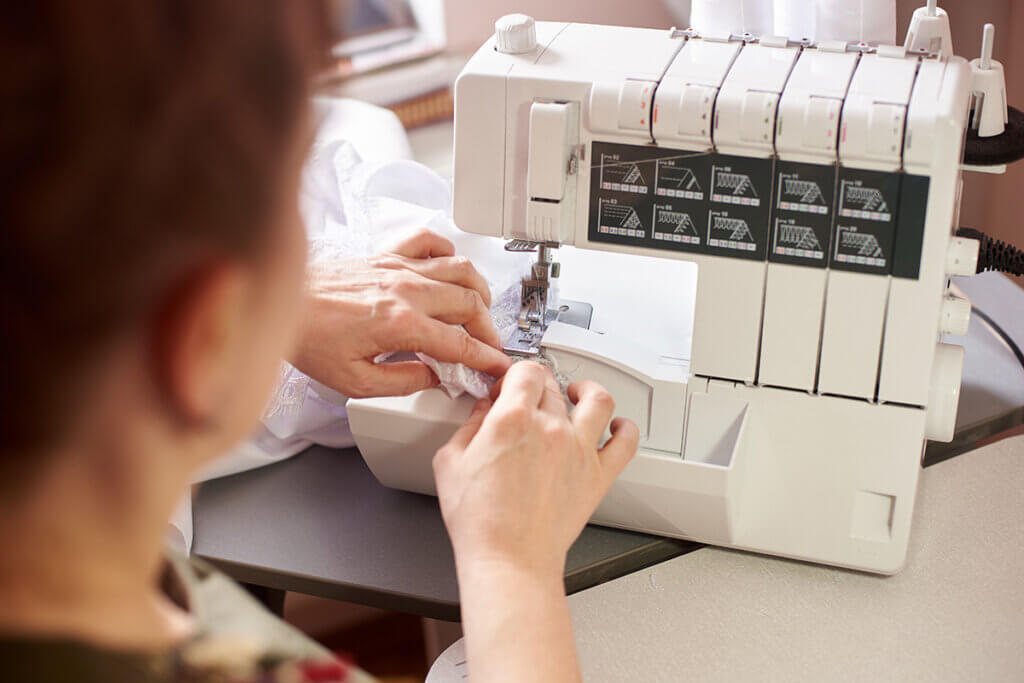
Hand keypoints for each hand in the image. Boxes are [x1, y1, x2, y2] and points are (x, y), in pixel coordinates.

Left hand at [291, 229, 511, 397]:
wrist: (282, 304)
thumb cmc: (309, 339)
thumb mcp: (355, 381)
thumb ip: (402, 382)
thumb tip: (432, 378)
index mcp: (400, 324)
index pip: (460, 343)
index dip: (486, 358)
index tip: (498, 365)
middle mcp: (405, 289)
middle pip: (470, 304)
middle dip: (488, 328)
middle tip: (489, 345)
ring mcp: (397, 267)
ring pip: (460, 269)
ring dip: (479, 291)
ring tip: (480, 310)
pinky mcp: (386, 254)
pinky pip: (429, 241)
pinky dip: (448, 251)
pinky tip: (448, 268)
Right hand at [433, 361, 639, 576]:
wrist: (509, 559)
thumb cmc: (480, 521)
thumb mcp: (451, 463)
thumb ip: (469, 427)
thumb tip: (482, 411)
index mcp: (512, 420)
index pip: (526, 371)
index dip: (516, 375)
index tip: (509, 388)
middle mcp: (550, 428)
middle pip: (553, 386)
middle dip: (539, 386)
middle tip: (530, 400)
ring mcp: (579, 450)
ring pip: (599, 400)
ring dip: (588, 391)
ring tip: (580, 394)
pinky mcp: (598, 475)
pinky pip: (626, 442)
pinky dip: (626, 429)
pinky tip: (617, 428)